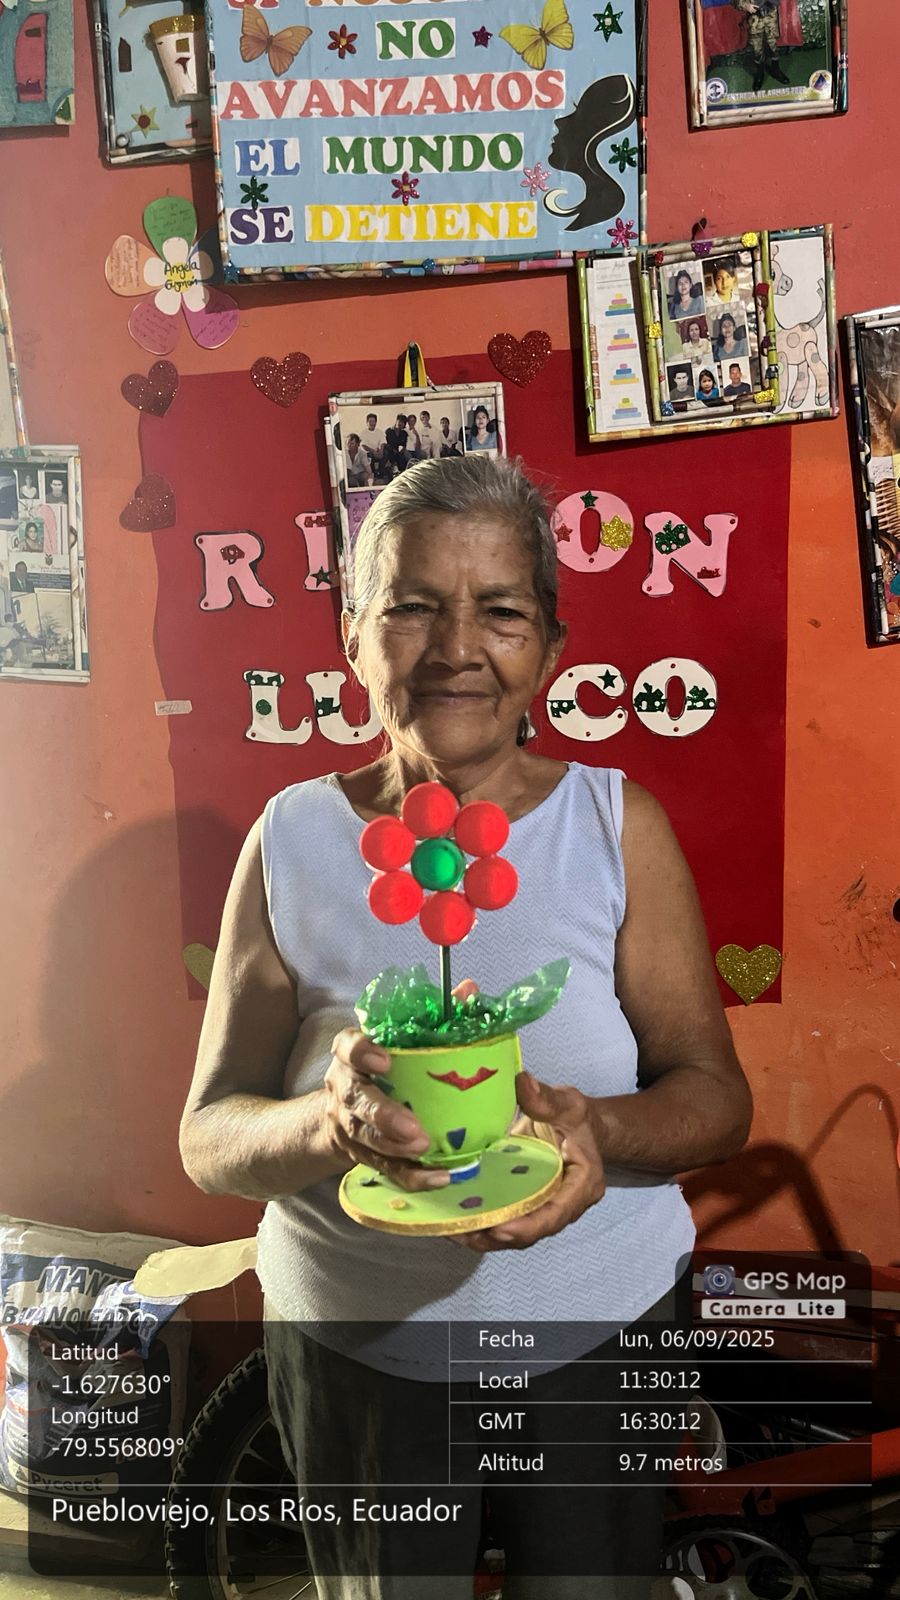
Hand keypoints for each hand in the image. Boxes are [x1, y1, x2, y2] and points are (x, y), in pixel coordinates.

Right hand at [324, 980, 478, 1192]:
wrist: (343, 1114)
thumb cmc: (388, 1068)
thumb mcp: (402, 1039)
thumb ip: (436, 1015)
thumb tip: (470, 988)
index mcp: (352, 1054)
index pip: (347, 1046)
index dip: (362, 1052)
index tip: (385, 1058)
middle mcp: (343, 1086)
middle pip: (354, 1098)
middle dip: (381, 1114)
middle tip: (413, 1128)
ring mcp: (346, 1122)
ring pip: (363, 1137)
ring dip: (393, 1147)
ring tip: (424, 1150)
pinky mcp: (358, 1153)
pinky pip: (382, 1167)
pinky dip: (408, 1175)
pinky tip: (437, 1178)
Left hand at [454, 1072, 605, 1252]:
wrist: (581, 1129)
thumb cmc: (577, 1119)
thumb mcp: (568, 1105)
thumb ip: (547, 1099)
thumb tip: (522, 1082)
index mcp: (581, 1186)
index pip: (555, 1214)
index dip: (527, 1226)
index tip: (498, 1228)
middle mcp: (565, 1206)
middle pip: (532, 1231)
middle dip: (498, 1236)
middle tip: (464, 1232)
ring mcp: (546, 1209)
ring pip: (516, 1231)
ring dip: (486, 1235)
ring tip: (453, 1230)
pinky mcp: (529, 1205)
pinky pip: (508, 1220)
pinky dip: (484, 1223)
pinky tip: (456, 1218)